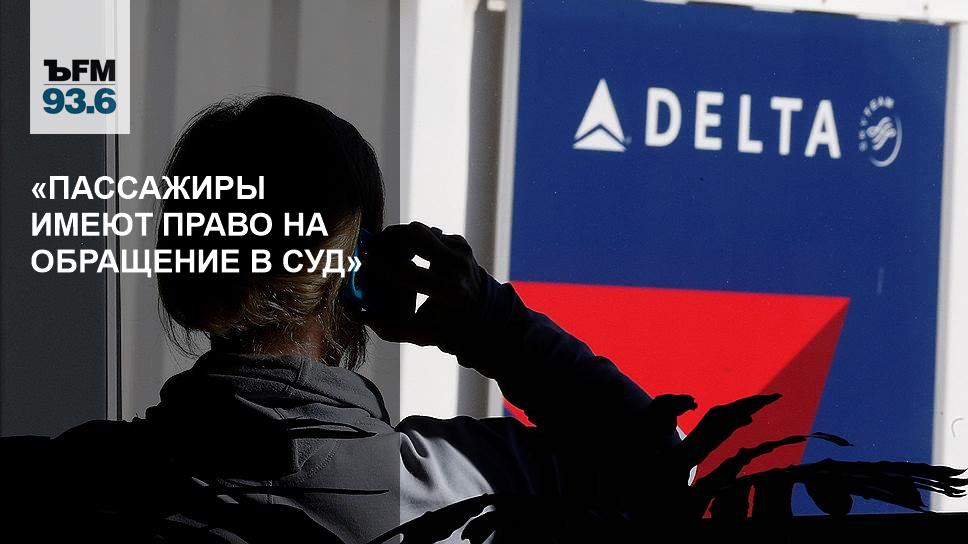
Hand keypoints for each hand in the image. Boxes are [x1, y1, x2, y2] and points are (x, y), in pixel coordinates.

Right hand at [363, 222, 485, 351]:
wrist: (483, 314)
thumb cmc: (446, 328)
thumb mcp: (419, 334)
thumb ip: (387, 327)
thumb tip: (356, 313)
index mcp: (447, 292)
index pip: (406, 272)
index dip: (381, 265)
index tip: (364, 260)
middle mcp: (456, 267)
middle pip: (415, 236)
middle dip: (389, 237)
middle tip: (373, 244)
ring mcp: (460, 251)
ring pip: (420, 229)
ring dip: (400, 235)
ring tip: (386, 246)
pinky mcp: (460, 243)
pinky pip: (430, 233)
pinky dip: (415, 239)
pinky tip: (407, 251)